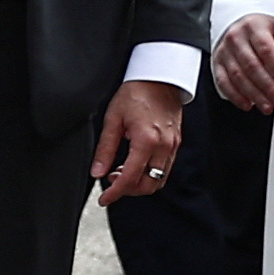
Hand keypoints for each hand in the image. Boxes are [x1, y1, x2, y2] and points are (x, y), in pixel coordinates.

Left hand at [92, 77, 187, 201]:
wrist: (159, 76)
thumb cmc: (137, 91)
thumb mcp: (113, 119)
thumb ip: (105, 149)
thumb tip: (97, 172)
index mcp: (146, 140)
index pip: (130, 178)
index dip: (115, 193)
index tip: (104, 199)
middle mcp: (163, 146)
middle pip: (148, 185)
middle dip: (128, 190)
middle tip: (111, 182)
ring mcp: (172, 145)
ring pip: (159, 180)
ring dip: (140, 183)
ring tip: (122, 172)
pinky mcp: (176, 142)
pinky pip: (165, 168)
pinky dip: (150, 173)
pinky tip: (135, 163)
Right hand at [213, 11, 273, 112]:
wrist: (239, 24)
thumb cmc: (261, 29)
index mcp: (254, 27)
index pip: (266, 49)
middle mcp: (236, 38)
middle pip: (251, 65)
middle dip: (266, 86)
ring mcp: (224, 51)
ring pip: (237, 76)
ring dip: (253, 94)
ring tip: (267, 106)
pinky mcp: (217, 63)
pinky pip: (223, 82)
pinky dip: (235, 96)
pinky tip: (248, 104)